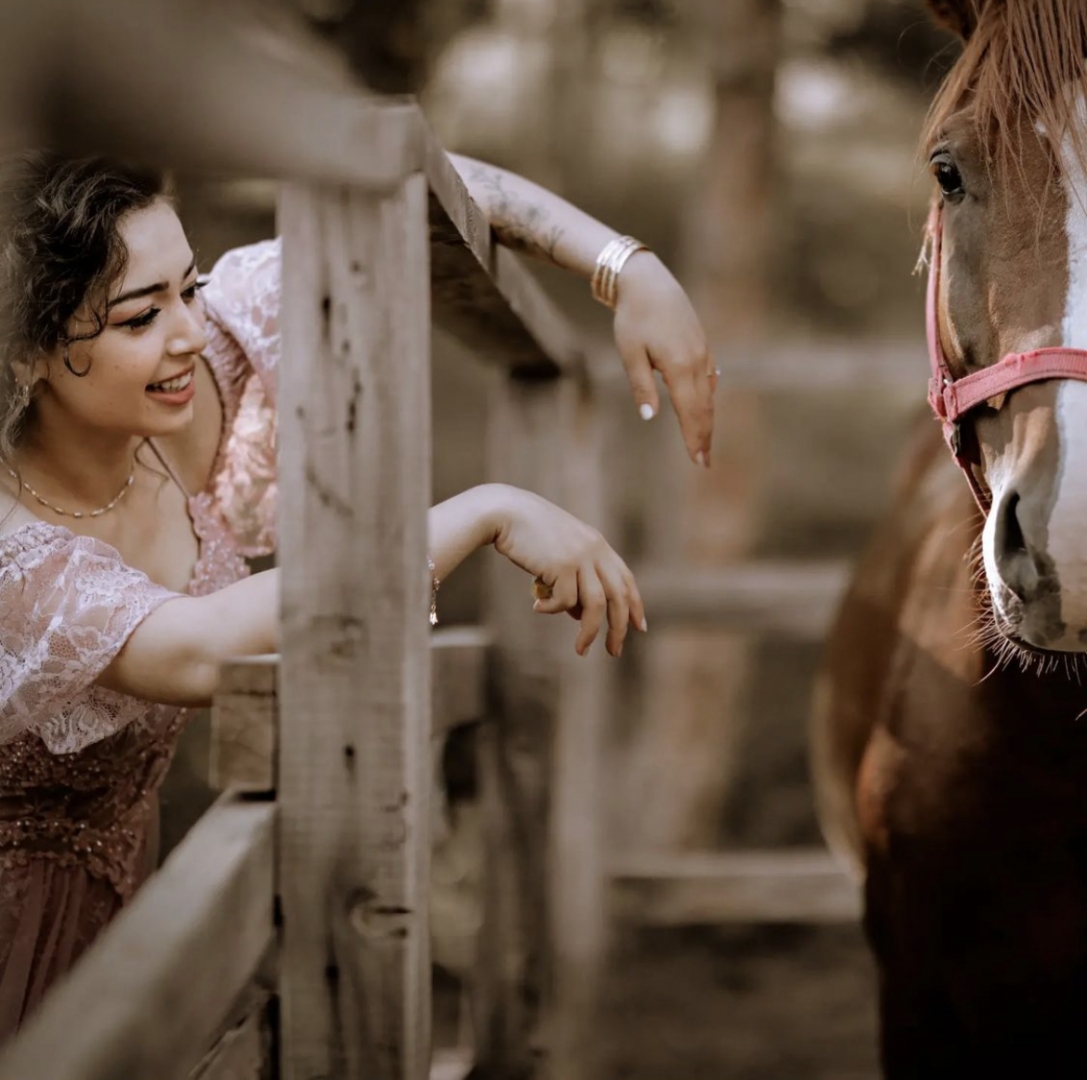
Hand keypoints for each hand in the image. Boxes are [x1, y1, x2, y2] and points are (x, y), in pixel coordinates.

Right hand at [489, 485, 645, 657]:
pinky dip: (553, 609)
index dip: (634, 604)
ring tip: (581, 649)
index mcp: (597, 544)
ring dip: (590, 632)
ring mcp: (580, 557)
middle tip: (614, 651)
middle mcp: (595, 549)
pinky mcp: (562, 565)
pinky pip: (564, 601)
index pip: (625, 578)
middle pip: (618, 596)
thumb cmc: (527, 534)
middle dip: (619, 628)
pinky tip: (537, 605)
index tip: (638, 627)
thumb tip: (580, 615)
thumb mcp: (558, 555)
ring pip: (596, 605)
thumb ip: (574, 580)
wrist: (505, 512)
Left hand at [612, 251, 716, 467]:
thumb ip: (641, 386)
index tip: (698, 461)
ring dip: (708, 420)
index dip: (693, 438)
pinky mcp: (702, 343)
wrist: (647, 280)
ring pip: (709, 394)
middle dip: (704, 437)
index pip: (690, 412)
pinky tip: (706, 407)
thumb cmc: (633, 317)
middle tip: (705, 463)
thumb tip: (651, 417)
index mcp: (678, 366)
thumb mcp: (630, 353)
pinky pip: (709, 378)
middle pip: (704, 408)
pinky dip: (708, 397)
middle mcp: (696, 361)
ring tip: (705, 441)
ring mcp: (703, 352)